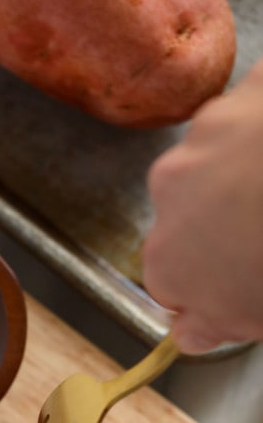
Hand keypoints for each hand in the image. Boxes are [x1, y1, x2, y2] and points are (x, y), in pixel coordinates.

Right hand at [142, 58, 262, 352]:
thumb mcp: (256, 318)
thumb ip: (214, 326)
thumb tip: (189, 334)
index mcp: (169, 260)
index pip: (168, 280)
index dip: (206, 282)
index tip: (238, 284)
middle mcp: (170, 193)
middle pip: (188, 212)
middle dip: (222, 220)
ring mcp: (205, 136)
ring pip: (218, 157)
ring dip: (246, 170)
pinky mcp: (248, 88)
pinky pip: (256, 110)